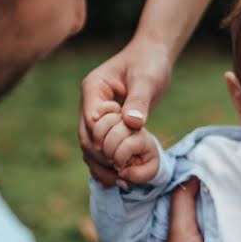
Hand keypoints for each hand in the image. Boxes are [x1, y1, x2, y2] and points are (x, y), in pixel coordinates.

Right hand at [79, 37, 170, 185]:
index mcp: (93, 89)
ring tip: (121, 184)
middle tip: (121, 177)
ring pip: (91, 146)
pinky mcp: (106, 124)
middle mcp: (90, 103)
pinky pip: (102, 146)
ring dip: (103, 165)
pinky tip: (121, 179)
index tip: (120, 159)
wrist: (153, 57)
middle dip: (102, 159)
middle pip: (86, 137)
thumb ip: (139, 101)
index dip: (103, 141)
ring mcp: (96, 115)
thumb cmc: (150, 64)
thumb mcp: (147, 80)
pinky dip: (109, 162)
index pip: (90, 120)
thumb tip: (132, 123)